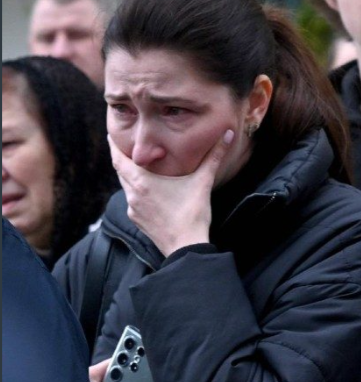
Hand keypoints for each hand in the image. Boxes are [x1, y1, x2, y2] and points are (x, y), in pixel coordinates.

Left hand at [108, 130, 232, 256]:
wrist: (186, 247)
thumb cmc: (192, 214)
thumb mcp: (203, 182)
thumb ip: (214, 156)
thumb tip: (229, 134)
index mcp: (142, 182)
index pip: (119, 159)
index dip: (113, 145)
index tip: (110, 134)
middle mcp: (133, 195)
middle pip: (120, 172)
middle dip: (122, 159)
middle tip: (124, 147)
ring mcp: (134, 210)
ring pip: (126, 187)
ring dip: (130, 176)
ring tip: (138, 168)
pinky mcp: (139, 221)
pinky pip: (133, 201)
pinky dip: (137, 192)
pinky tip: (149, 193)